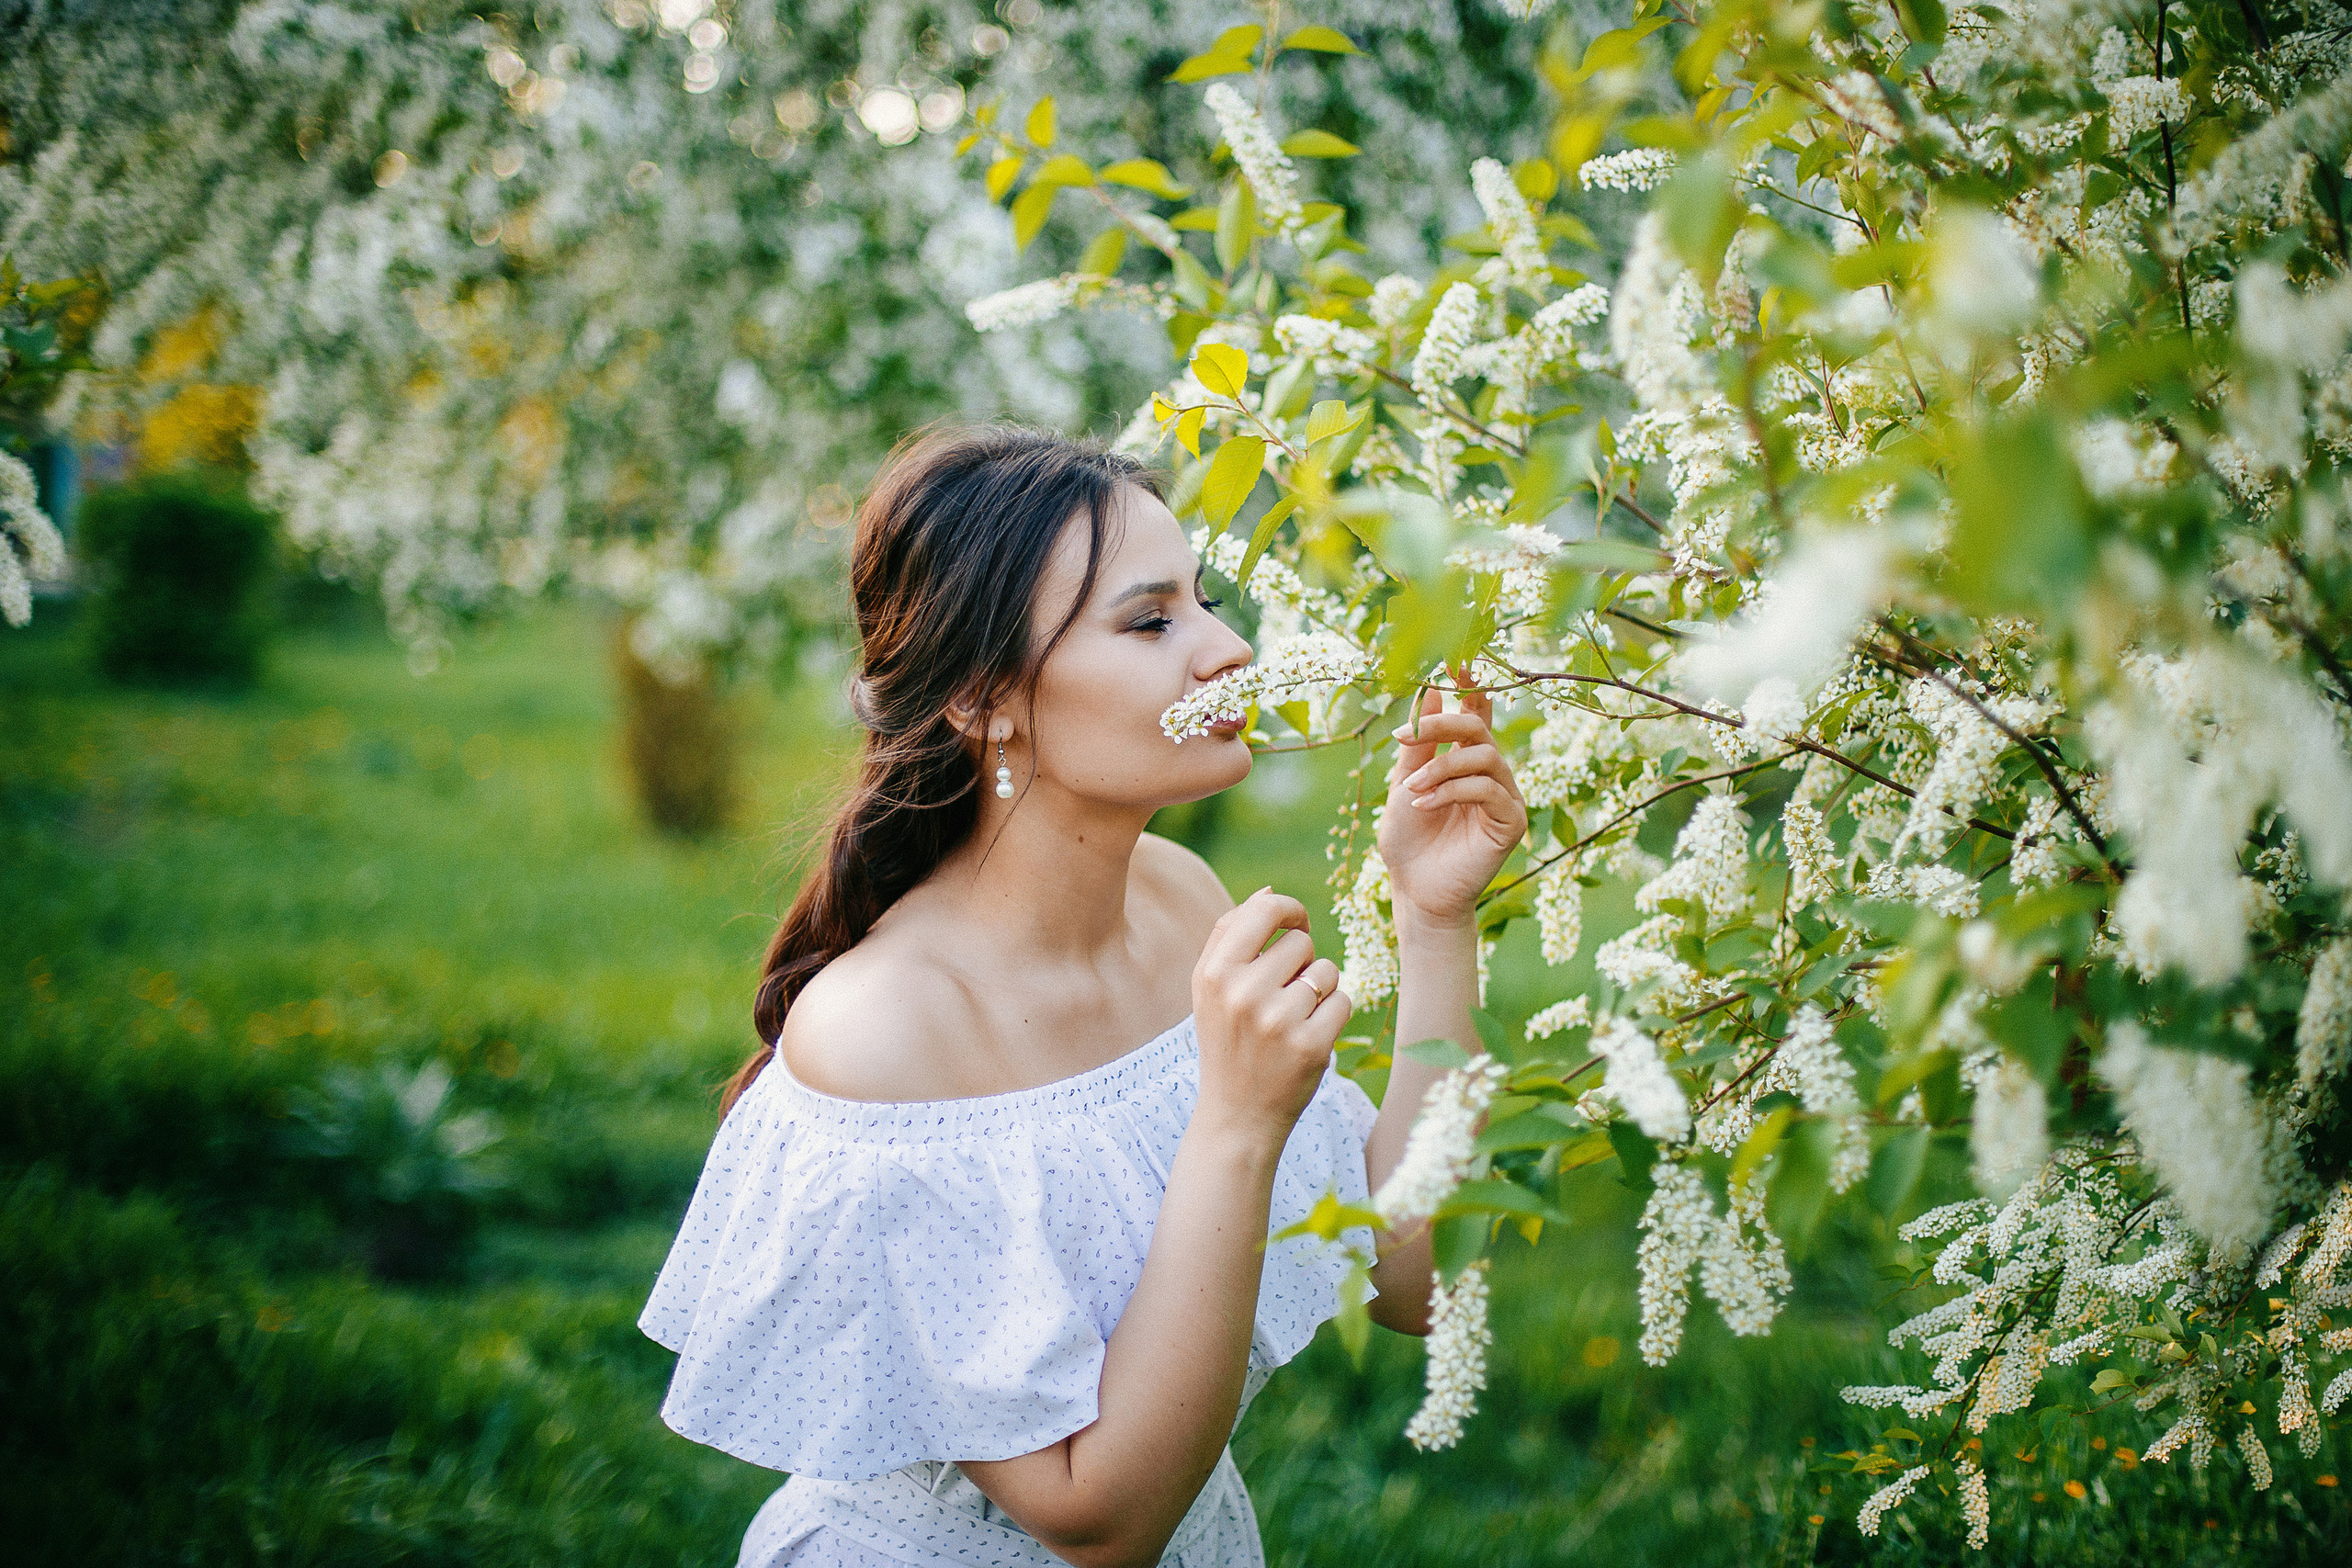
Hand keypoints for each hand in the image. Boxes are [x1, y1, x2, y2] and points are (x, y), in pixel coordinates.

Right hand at [1190, 889, 1352, 1141]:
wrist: (1237, 1116)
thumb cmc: (1227, 1041)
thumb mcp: (1210, 988)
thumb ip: (1231, 935)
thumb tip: (1269, 890)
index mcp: (1214, 972)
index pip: (1265, 909)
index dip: (1289, 910)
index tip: (1296, 924)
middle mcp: (1242, 993)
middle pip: (1301, 942)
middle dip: (1301, 963)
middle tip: (1281, 998)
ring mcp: (1278, 1021)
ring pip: (1327, 971)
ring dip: (1320, 991)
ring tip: (1293, 1020)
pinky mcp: (1311, 1045)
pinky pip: (1344, 1001)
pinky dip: (1334, 1016)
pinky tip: (1309, 1038)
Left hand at [1377, 681, 1527, 932]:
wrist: (1415, 890)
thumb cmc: (1409, 839)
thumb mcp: (1406, 782)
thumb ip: (1419, 742)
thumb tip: (1430, 691)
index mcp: (1465, 758)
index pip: (1476, 712)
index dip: (1469, 685)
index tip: (1454, 663)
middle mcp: (1491, 772)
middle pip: (1478, 727)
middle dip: (1442, 724)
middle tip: (1406, 734)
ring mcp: (1505, 795)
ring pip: (1485, 757)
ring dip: (1441, 767)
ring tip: (1412, 790)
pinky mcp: (1512, 821)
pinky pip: (1489, 790)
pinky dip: (1453, 791)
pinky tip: (1424, 806)